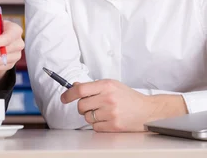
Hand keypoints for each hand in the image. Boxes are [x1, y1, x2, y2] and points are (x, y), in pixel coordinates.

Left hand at [61, 79, 187, 131]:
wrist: (148, 110)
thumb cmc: (128, 97)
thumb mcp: (111, 85)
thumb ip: (93, 86)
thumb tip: (74, 86)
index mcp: (106, 85)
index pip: (80, 90)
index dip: (68, 94)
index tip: (63, 98)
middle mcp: (108, 99)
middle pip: (81, 105)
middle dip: (82, 107)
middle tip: (91, 106)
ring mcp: (111, 113)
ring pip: (87, 117)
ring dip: (91, 116)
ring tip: (103, 112)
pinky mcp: (114, 126)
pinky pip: (95, 127)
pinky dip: (98, 124)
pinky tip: (107, 119)